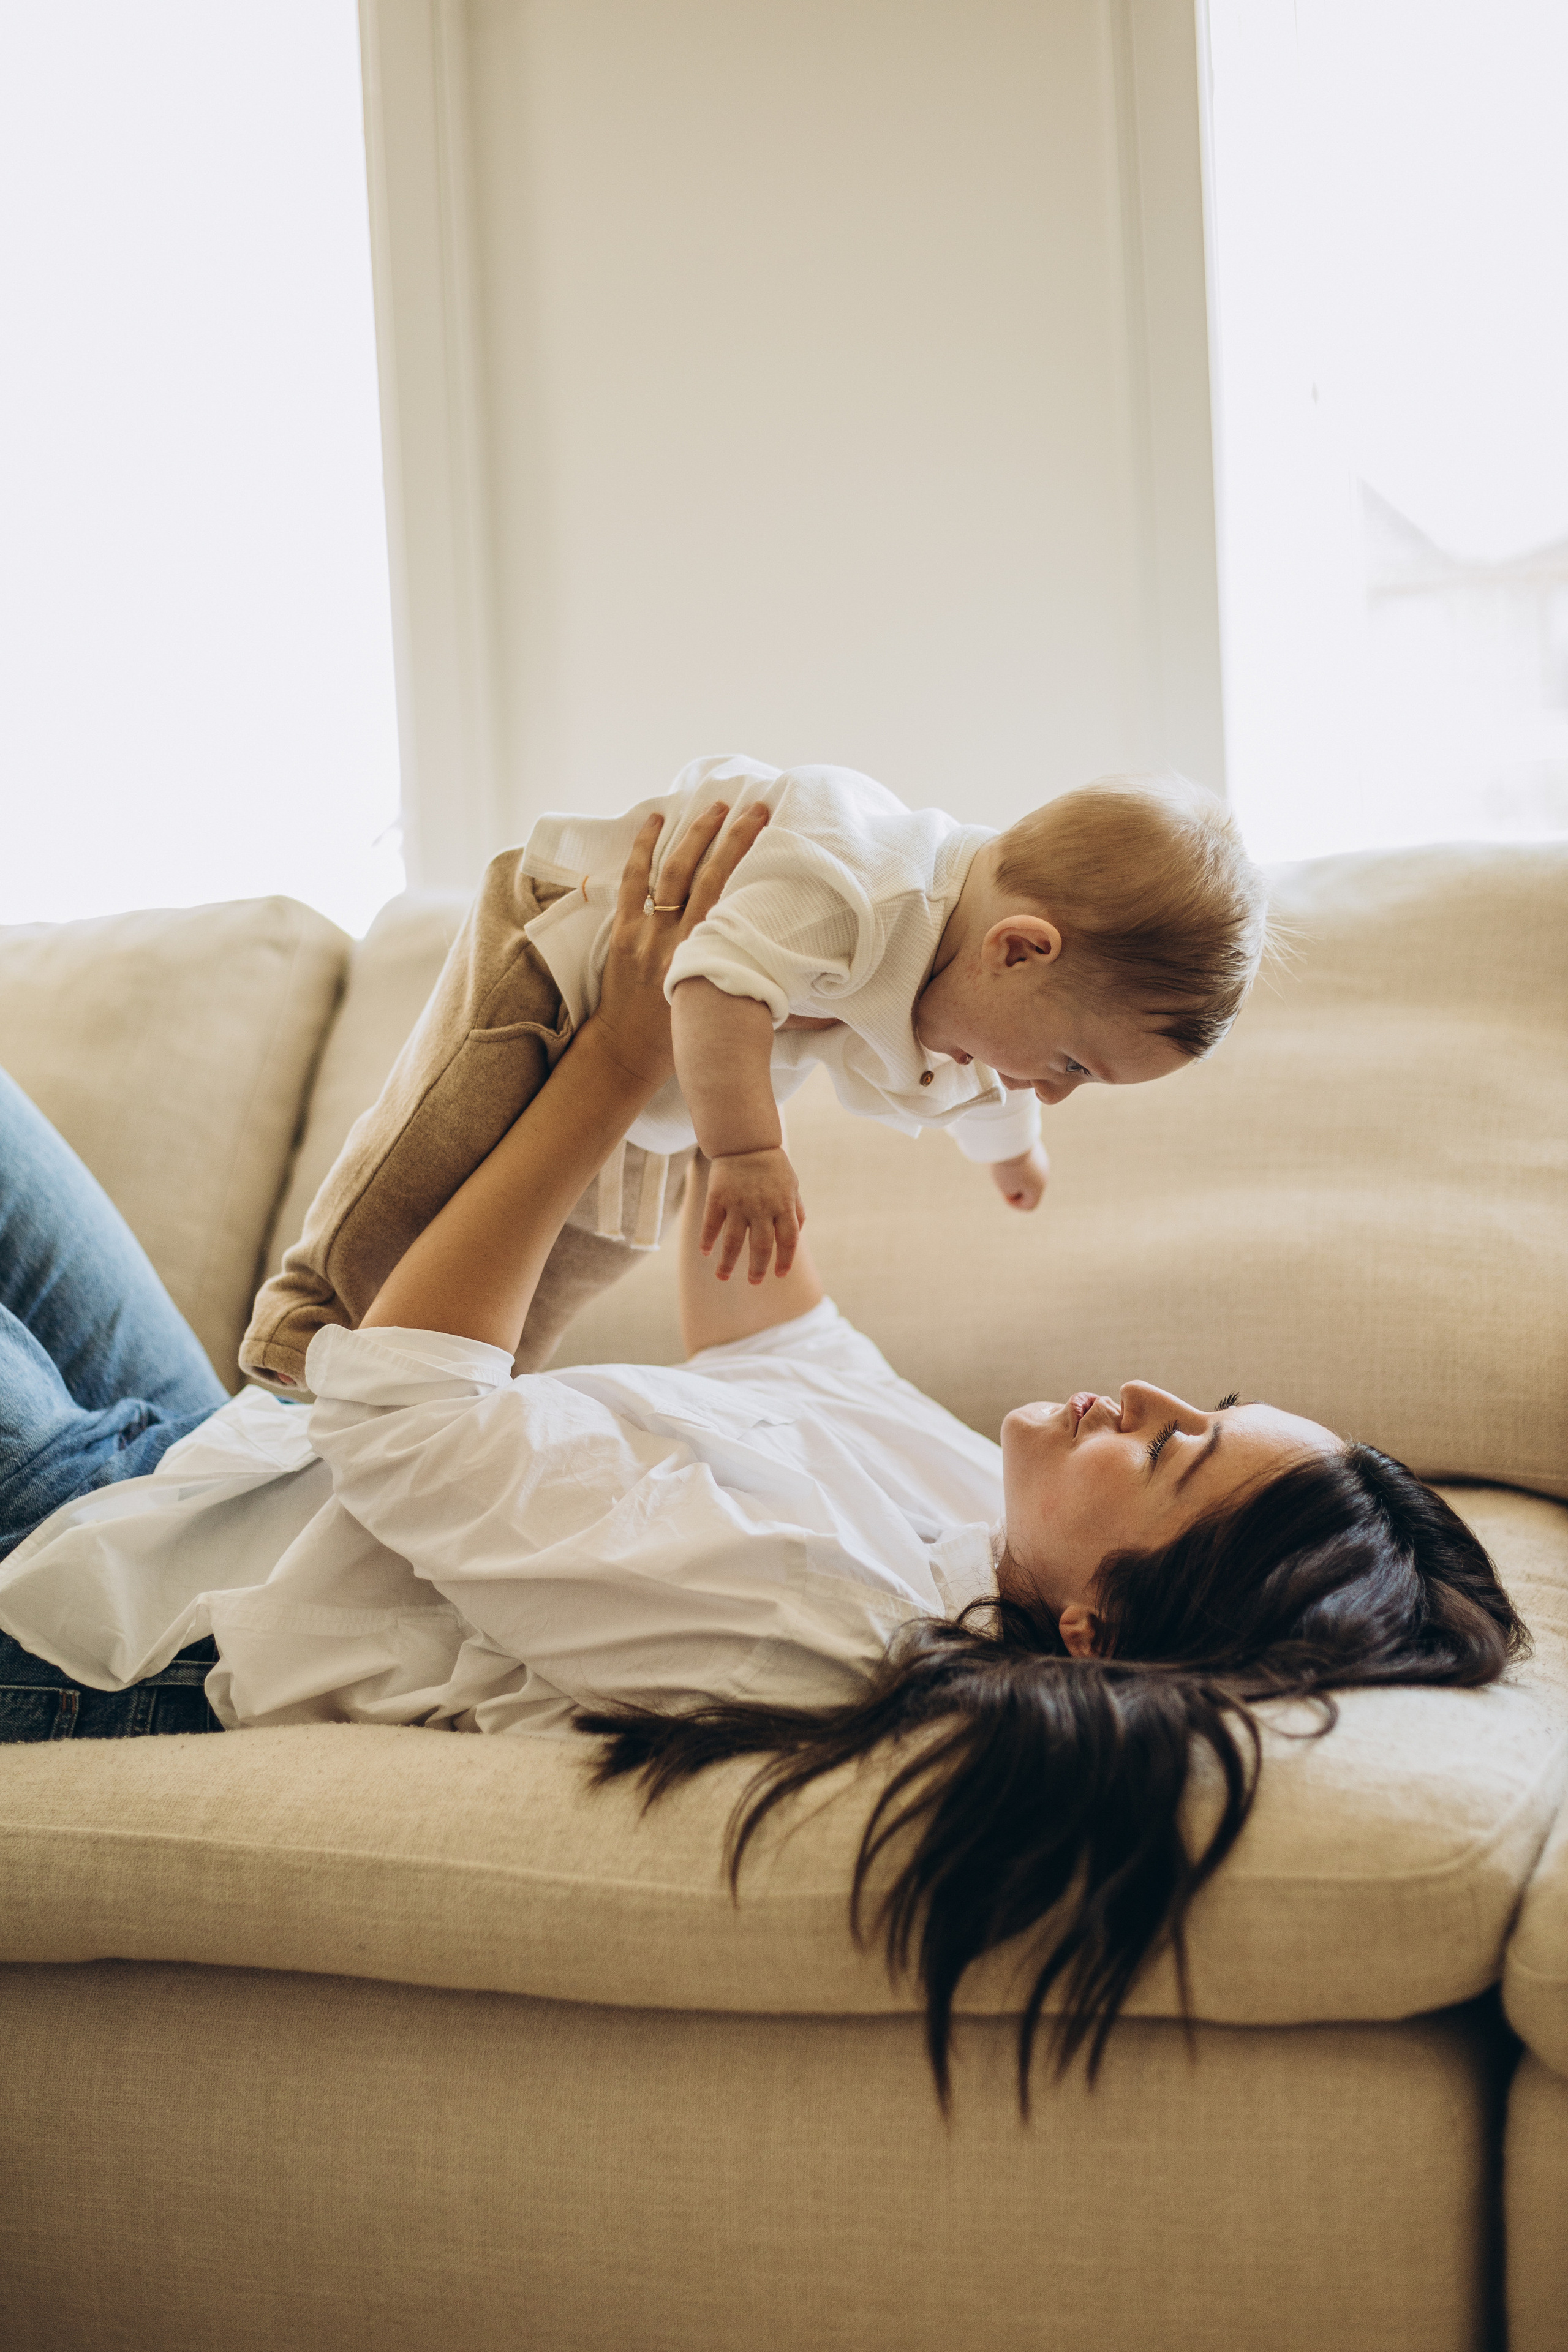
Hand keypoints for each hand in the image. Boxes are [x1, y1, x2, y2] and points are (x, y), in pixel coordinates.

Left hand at [592, 799, 769, 1084]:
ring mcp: (647, 935)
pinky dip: (643, 847)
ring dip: (696, 834)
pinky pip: (634, 881)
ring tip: (716, 806)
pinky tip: (656, 820)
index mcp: (711, 960)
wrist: (625, 1054)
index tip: (777, 836)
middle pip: (711, 875)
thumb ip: (783, 1016)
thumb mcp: (736, 1023)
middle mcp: (680, 942)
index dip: (755, 864)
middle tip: (756, 807)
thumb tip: (833, 1019)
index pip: (737, 900)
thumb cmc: (682, 1040)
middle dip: (735, 836)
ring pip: (674, 871)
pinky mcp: (622, 932)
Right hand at [700, 1146, 805, 1282]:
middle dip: (758, 1268)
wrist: (746, 1140)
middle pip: (761, 1246)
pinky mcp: (718, 1197)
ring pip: (733, 1241)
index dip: (785, 1260)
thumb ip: (796, 1211)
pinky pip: (711, 1224)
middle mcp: (762, 1207)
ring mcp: (739, 1203)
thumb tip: (797, 1236)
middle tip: (754, 1282)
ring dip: (728, 1263)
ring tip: (723, 1277)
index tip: (780, 1274)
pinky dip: (707, 1240)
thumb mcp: (792, 1185)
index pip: (788, 1241)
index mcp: (783, 1205)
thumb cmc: (772, 1166)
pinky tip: (705, 1252)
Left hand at [990, 1144, 1048, 1211]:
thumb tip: (1020, 1178)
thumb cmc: (1005, 1165)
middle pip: (1028, 1189)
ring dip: (1014, 1171)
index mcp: (1039, 1186)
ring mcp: (1042, 1159)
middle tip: (1003, 1174)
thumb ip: (1014, 1189)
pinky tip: (1008, 1152)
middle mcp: (1044, 1173)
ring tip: (1005, 1162)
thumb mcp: (1005, 1185)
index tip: (1004, 1191)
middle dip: (1013, 1185)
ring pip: (1026, 1174)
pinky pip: (1025, 1161)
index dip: (1014, 1203)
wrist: (1008, 1136)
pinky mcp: (1036, 1148)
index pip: (1029, 1205)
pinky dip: (1016, 1160)